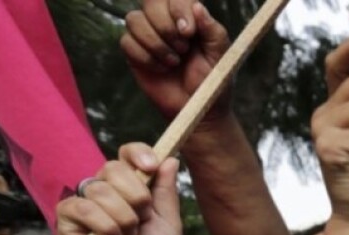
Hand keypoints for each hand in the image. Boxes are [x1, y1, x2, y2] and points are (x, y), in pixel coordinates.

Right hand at [55, 147, 182, 234]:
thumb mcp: (169, 223)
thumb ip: (166, 192)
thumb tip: (170, 158)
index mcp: (131, 187)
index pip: (128, 154)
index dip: (138, 153)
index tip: (151, 166)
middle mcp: (106, 190)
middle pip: (113, 167)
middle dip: (136, 195)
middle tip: (142, 220)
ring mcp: (86, 202)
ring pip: (100, 189)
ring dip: (123, 218)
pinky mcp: (68, 217)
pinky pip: (84, 208)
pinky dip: (105, 228)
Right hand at [121, 0, 231, 122]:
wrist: (199, 110)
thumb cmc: (213, 83)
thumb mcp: (221, 57)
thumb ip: (214, 31)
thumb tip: (198, 7)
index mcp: (188, 17)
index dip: (178, 8)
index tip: (188, 32)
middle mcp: (166, 21)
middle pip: (150, 1)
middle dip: (165, 26)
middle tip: (183, 49)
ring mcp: (148, 35)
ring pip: (134, 19)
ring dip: (155, 43)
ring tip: (174, 62)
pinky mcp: (134, 52)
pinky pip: (126, 42)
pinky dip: (145, 57)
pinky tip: (161, 69)